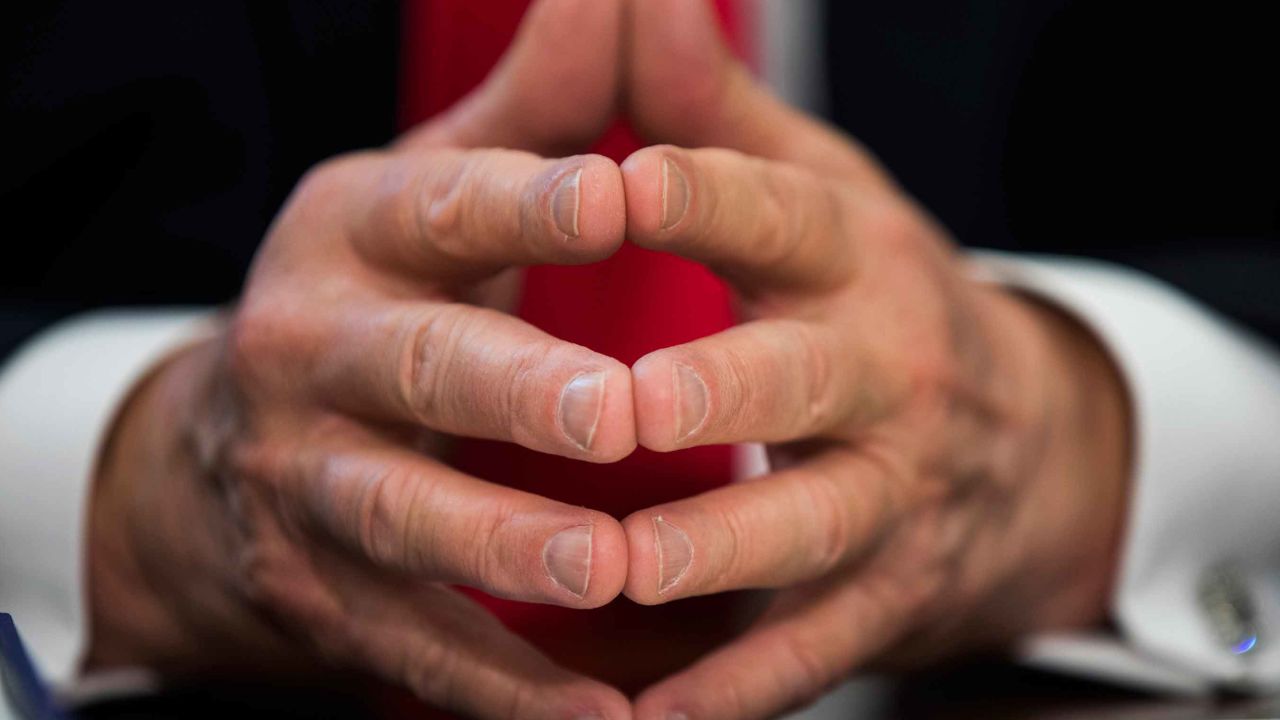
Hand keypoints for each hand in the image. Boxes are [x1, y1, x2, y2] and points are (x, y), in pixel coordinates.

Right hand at [85, 1, 638, 716]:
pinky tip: (600, 716)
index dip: (529, 202)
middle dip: (511, 393)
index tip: (624, 197)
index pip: (445, 205)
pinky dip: (506, 684)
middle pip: (417, 370)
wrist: (240, 439)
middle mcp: (313, 352)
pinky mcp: (324, 587)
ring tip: (602, 570)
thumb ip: (539, 109)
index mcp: (356, 234)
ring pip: (404, 518)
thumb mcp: (437, 189)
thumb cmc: (385, 292)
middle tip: (615, 415)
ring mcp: (309, 481)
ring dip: (503, 550)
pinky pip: (418, 643)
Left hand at [616, 2, 1131, 717]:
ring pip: (806, 527)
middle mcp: (883, 370)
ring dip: (714, 555)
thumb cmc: (871, 301)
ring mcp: (891, 492)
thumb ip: (712, 117)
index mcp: (851, 257)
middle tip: (622, 408)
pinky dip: (731, 685)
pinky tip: (643, 716)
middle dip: (720, 392)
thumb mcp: (815, 193)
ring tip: (616, 573)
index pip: (777, 213)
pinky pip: (807, 647)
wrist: (1017, 442)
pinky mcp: (881, 596)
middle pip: (801, 379)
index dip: (698, 193)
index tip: (609, 184)